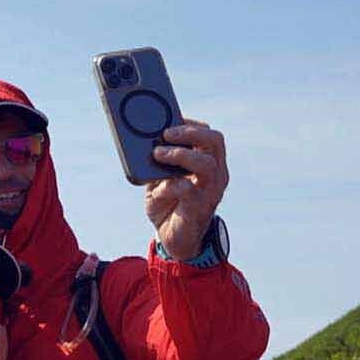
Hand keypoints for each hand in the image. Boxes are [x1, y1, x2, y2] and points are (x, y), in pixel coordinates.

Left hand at [145, 119, 228, 260]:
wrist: (173, 239)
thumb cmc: (168, 205)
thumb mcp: (160, 179)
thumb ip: (158, 163)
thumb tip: (143, 142)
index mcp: (209, 164)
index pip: (210, 135)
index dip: (191, 124)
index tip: (170, 120)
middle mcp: (216, 174)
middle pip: (215, 141)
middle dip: (190, 132)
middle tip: (166, 133)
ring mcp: (210, 191)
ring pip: (206, 163)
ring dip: (180, 154)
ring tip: (158, 153)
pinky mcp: (198, 207)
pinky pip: (188, 189)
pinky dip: (168, 184)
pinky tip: (156, 189)